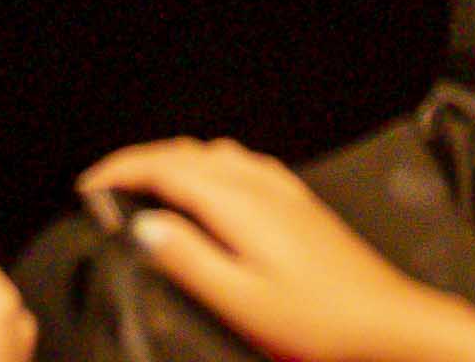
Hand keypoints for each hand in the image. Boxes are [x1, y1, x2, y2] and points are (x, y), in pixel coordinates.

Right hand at [80, 139, 474, 361]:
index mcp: (238, 203)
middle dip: (140, 162)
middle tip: (107, 186)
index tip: (88, 186)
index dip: (119, 171)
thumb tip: (144, 227)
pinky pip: (240, 164)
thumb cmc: (320, 320)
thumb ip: (189, 258)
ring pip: (213, 154)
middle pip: (185, 152)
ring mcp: (282, 190)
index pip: (164, 167)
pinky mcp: (298, 203)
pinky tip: (211, 188)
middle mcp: (259, 185)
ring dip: (172, 161)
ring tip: (147, 185)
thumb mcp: (242, 299)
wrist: (385, 321)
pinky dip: (206, 166)